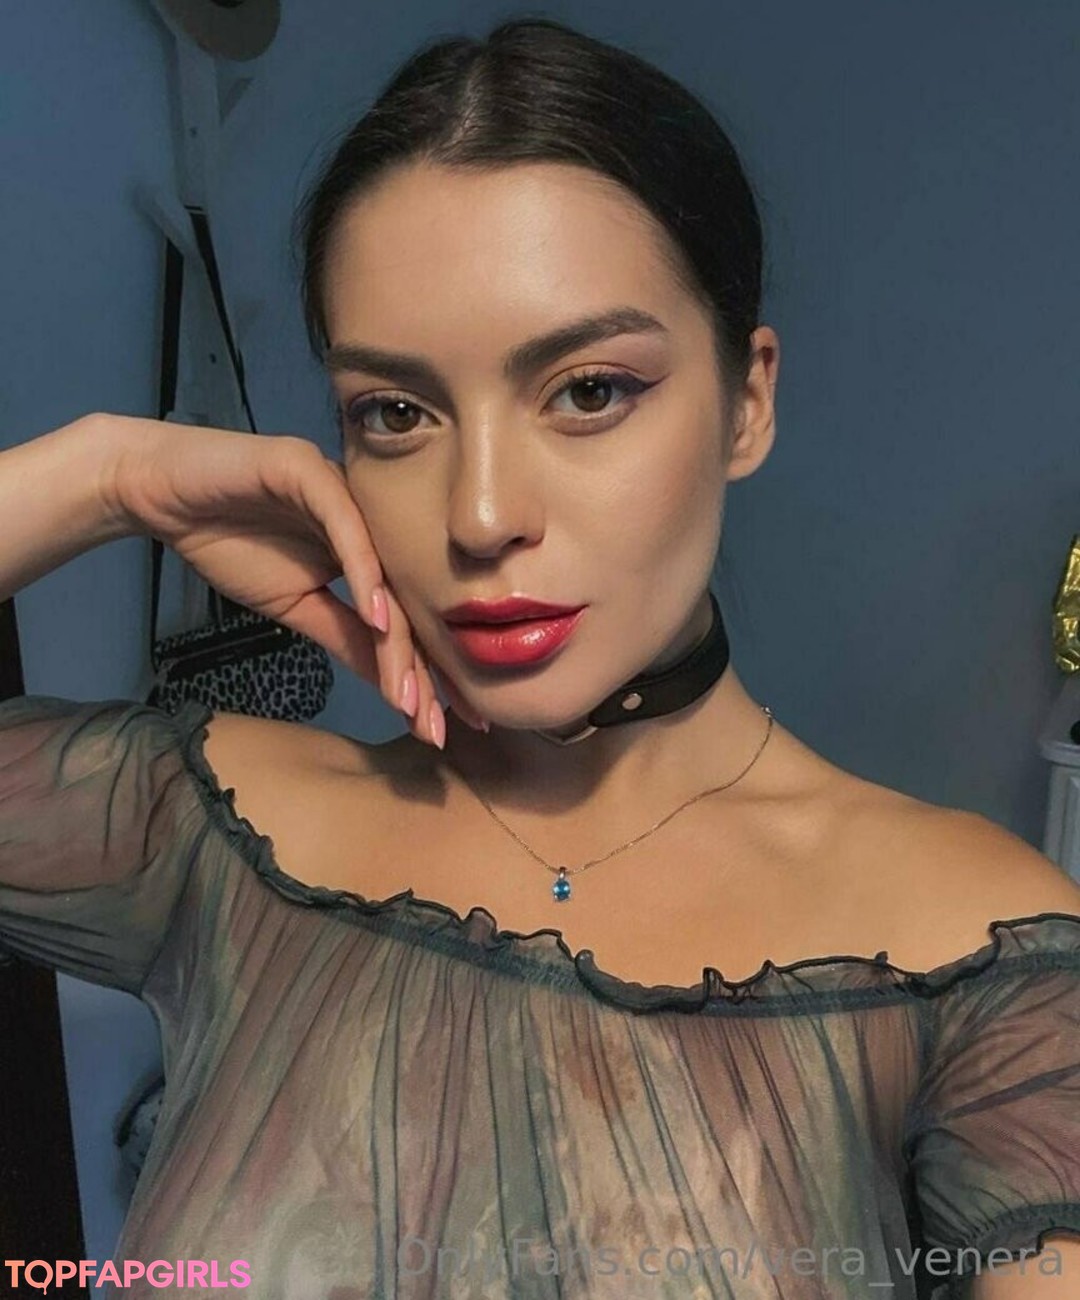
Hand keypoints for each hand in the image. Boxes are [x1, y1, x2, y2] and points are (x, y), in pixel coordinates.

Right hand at [99, 414, 484, 744]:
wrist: (162, 493)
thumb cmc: (228, 541)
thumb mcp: (296, 607)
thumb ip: (346, 637)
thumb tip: (395, 689)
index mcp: (372, 549)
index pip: (408, 618)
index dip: (427, 674)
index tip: (439, 728)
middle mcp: (371, 519)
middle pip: (409, 600)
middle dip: (425, 669)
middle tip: (437, 726)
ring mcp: (347, 492)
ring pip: (386, 572)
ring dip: (398, 638)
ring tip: (409, 695)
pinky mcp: (312, 471)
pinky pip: (348, 529)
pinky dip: (364, 574)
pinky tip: (378, 620)